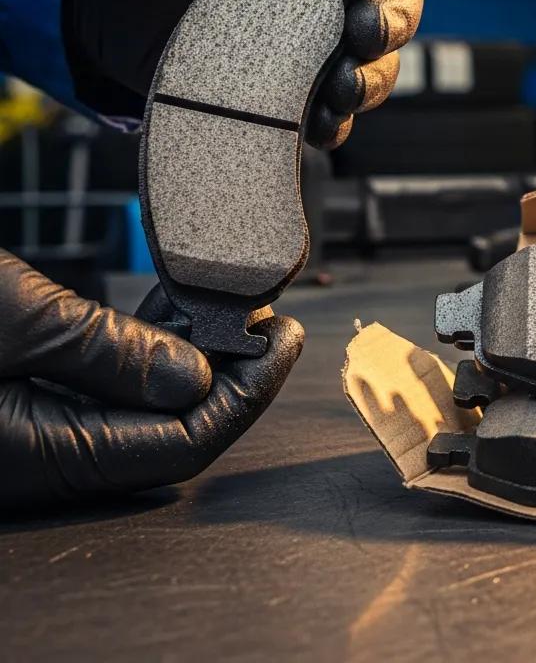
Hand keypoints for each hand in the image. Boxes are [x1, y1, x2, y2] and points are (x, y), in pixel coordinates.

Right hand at [0, 251, 302, 509]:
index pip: (181, 444)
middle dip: (228, 370)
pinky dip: (144, 348)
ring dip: (190, 354)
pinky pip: (104, 386)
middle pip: (168, 426)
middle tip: (266, 316)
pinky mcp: (26, 397)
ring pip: (139, 403)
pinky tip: (171, 309)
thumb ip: (105, 355)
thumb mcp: (12, 322)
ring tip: (231, 304)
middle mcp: (43, 454)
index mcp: (42, 456)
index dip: (246, 394)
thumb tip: (198, 377)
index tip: (284, 341)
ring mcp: (35, 428)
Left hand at [62, 0, 422, 147]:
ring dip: (375, 77)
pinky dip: (338, 122)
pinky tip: (319, 124)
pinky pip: (337, 113)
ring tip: (343, 87)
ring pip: (381, 61)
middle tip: (361, 32)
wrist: (100, 2)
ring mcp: (318, 43)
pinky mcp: (294, 92)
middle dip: (393, 19)